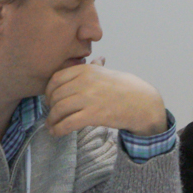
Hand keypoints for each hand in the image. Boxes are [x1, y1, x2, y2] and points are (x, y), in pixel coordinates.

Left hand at [44, 63, 167, 137]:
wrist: (144, 103)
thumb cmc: (127, 88)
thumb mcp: (110, 73)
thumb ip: (97, 67)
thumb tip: (97, 59)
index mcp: (85, 70)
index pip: (55, 79)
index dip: (48, 92)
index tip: (50, 100)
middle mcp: (84, 82)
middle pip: (55, 96)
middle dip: (50, 108)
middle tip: (52, 115)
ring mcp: (88, 99)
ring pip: (58, 110)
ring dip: (52, 120)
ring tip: (51, 126)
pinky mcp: (93, 115)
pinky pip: (68, 123)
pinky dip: (58, 129)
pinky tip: (56, 132)